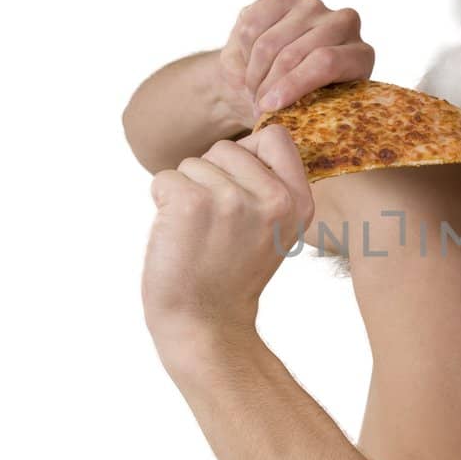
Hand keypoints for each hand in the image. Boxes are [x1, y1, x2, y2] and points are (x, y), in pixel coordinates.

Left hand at [141, 125, 314, 360]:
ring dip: (184, 192)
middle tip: (214, 224)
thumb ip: (272, 184)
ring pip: (192, 163)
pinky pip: (164, 178)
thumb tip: (250, 137)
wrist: (207, 324)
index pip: (275, 135)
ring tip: (197, 233)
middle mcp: (273, 197)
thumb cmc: (231, 273)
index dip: (248, 154)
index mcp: (299, 201)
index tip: (237, 187)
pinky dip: (161, 202)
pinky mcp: (192, 203)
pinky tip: (177, 234)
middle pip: (226, 147)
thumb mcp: (275, 229)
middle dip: (210, 177)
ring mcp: (233, 199)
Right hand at [221, 0, 375, 117]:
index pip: (325, 62)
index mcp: (361, 55)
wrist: (277, 80)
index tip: (269, 108)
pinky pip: (252, 24)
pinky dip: (242, 49)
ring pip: (269, 42)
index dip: (293, 85)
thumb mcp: (307, 113)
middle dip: (267, 86)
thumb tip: (279, 113)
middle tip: (258, 107)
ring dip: (253, 73)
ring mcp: (314, 7)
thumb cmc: (301, 103)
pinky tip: (248, 63)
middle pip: (293, 54)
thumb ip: (303, 109)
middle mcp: (344, 23)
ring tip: (252, 91)